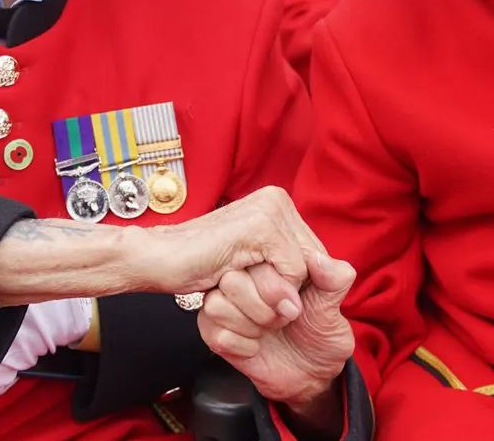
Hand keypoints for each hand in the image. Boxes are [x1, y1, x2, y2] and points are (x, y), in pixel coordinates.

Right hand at [136, 187, 329, 294]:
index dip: (294, 285)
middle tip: (247, 286)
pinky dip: (268, 290)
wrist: (159, 260)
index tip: (258, 286)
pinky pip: (291, 273)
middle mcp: (278, 200)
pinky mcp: (261, 225)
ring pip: (304, 270)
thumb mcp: (258, 267)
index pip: (317, 258)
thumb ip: (294, 268)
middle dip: (287, 290)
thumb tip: (335, 270)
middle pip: (315, 264)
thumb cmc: (202, 265)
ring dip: (274, 294)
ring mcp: (270, 209)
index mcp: (278, 205)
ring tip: (239, 282)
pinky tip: (233, 277)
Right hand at [200, 252, 355, 428]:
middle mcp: (244, 278)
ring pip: (215, 304)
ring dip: (249, 325)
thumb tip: (319, 259)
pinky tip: (256, 347)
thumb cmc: (321, 334)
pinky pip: (213, 332)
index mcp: (271, 263)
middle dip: (263, 308)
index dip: (277, 284)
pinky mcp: (215, 331)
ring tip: (268, 331)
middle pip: (231, 279)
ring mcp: (226, 304)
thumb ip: (334, 279)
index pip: (255, 256)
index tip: (298, 303)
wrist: (309, 375)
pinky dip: (241, 344)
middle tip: (285, 319)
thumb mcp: (334, 306)